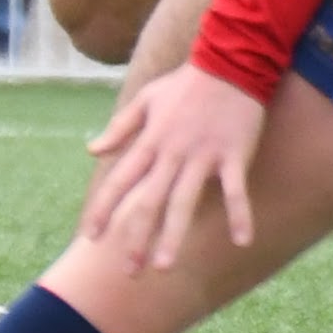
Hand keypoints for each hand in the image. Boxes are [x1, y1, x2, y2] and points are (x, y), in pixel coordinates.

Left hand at [80, 64, 267, 266]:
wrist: (230, 60)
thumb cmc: (186, 83)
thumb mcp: (145, 100)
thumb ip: (119, 128)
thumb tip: (91, 150)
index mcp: (150, 141)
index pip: (118, 181)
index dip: (103, 209)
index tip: (89, 236)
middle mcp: (171, 153)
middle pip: (148, 201)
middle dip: (136, 237)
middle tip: (128, 272)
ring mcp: (203, 155)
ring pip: (184, 201)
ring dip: (173, 235)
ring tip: (164, 267)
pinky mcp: (233, 154)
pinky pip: (235, 189)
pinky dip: (239, 214)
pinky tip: (242, 241)